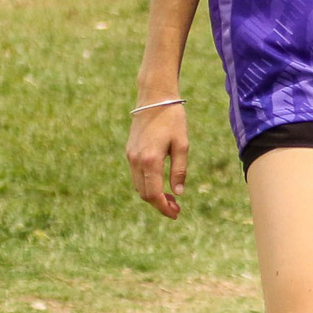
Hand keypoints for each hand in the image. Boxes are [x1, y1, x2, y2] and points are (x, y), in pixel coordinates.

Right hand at [126, 103, 188, 218]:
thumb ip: (179, 170)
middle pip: (144, 193)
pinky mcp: (129, 151)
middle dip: (159, 204)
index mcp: (150, 160)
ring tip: (171, 198)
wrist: (154, 98)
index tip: (176, 214)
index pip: (152, 194)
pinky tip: (160, 184)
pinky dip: (146, 184)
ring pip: (138, 185)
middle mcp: (136, 160)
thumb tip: (178, 193)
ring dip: (152, 195)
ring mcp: (130, 155)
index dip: (163, 207)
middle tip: (176, 208)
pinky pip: (136, 175)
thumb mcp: (182, 144)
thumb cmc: (172, 119)